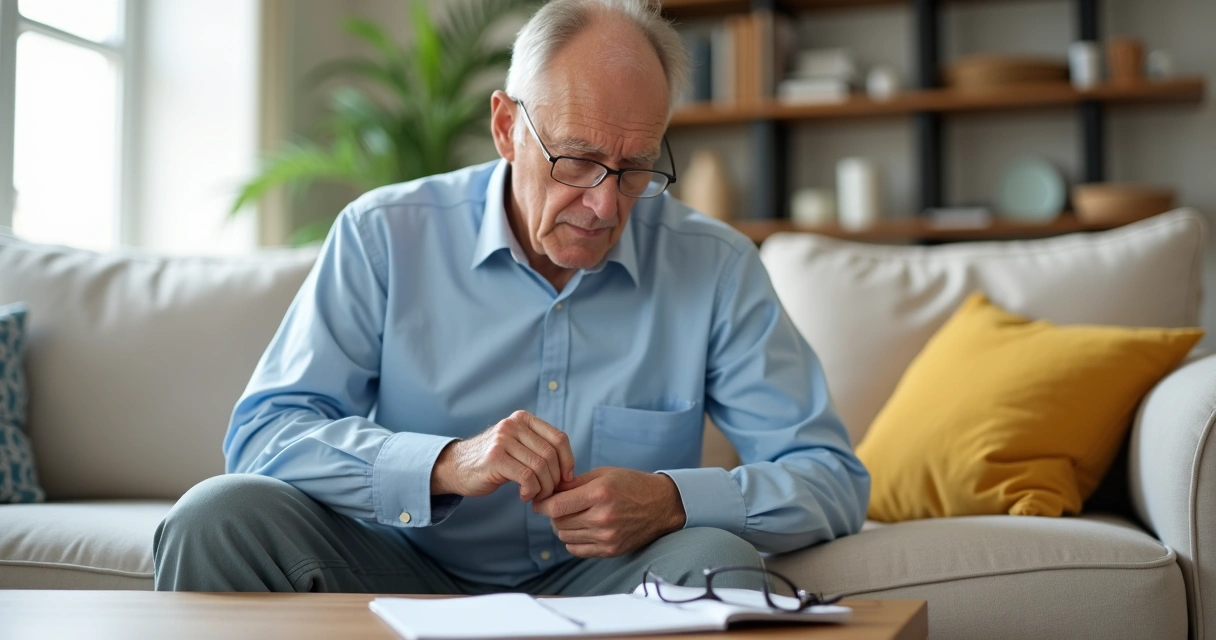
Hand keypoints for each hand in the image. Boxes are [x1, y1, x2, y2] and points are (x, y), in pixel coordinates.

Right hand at [431, 410, 574, 501]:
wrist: (455, 467)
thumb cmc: (493, 461)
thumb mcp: (517, 446)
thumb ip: (539, 449)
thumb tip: (570, 471)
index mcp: (523, 419)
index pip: (559, 438)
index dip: (568, 461)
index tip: (566, 479)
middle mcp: (513, 425)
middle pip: (551, 454)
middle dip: (555, 479)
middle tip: (549, 493)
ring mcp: (502, 440)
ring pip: (540, 467)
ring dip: (543, 488)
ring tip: (536, 496)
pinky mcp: (495, 458)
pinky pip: (527, 477)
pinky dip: (531, 491)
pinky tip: (524, 496)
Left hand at [532, 467, 686, 557]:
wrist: (662, 505)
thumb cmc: (632, 484)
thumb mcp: (604, 474)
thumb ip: (574, 483)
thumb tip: (548, 490)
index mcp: (599, 494)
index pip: (556, 506)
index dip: (542, 504)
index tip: (539, 501)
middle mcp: (602, 517)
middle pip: (558, 522)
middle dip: (553, 513)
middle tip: (559, 505)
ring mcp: (607, 536)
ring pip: (565, 536)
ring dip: (563, 526)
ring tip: (573, 515)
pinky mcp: (610, 550)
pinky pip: (576, 549)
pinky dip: (573, 539)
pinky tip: (582, 528)